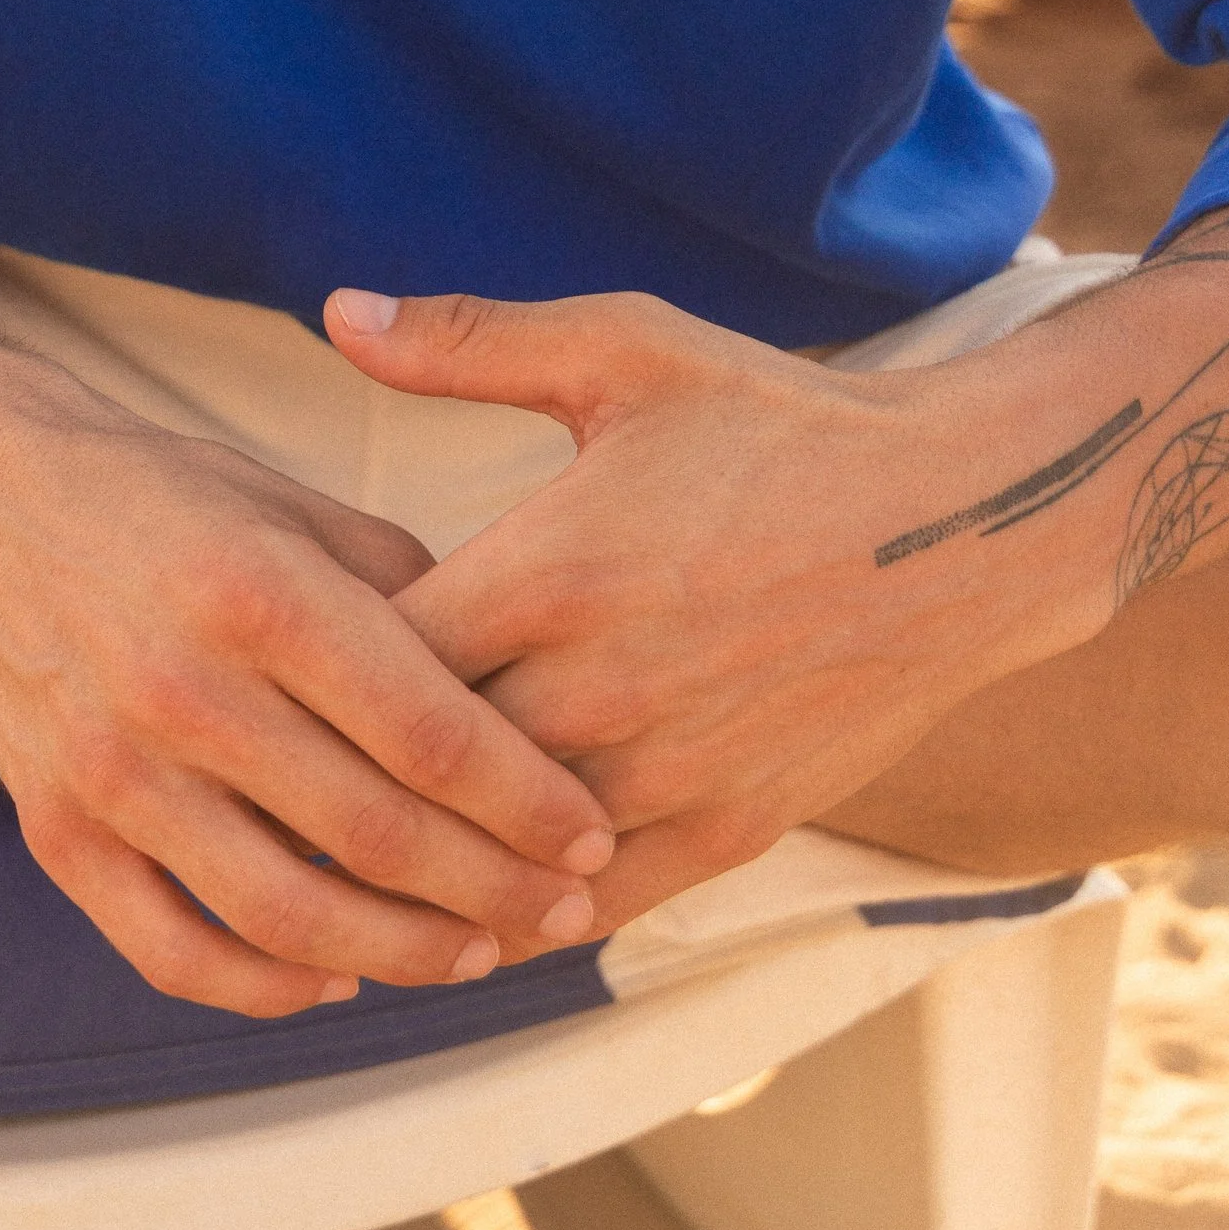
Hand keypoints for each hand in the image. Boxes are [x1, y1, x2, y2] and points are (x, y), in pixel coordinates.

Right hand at [0, 320, 615, 1017]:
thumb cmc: (181, 505)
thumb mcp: (302, 511)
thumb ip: (414, 598)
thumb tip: (523, 695)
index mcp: (261, 593)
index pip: (428, 733)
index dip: (526, 801)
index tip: (593, 835)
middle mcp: (183, 689)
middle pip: (373, 836)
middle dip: (492, 891)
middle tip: (565, 914)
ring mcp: (114, 774)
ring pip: (285, 917)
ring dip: (400, 955)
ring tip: (474, 955)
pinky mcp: (61, 834)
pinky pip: (175, 951)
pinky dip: (265, 985)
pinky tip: (334, 979)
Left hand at [328, 224, 1228, 932]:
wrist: (967, 517)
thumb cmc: (784, 422)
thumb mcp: (628, 352)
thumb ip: (471, 342)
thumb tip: (335, 312)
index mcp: (552, 570)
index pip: (372, 662)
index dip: (305, 677)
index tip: (261, 674)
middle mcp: (600, 688)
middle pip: (419, 778)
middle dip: (343, 785)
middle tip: (264, 794)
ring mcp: (669, 774)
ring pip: (497, 865)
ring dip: (424, 870)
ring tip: (337, 872)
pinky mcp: (732, 830)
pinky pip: (594, 910)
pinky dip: (523, 916)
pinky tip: (466, 913)